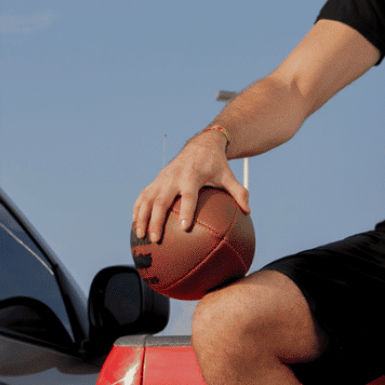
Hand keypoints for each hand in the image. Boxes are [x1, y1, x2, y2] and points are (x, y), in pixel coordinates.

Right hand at [132, 129, 249, 242]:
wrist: (200, 145)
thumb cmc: (217, 164)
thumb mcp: (229, 176)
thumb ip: (239, 193)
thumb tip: (249, 211)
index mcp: (193, 177)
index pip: (189, 196)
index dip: (187, 211)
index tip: (185, 227)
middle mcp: (174, 177)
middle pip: (162, 200)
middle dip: (156, 220)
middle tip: (156, 239)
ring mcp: (163, 178)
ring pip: (147, 198)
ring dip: (142, 217)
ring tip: (140, 235)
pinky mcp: (156, 179)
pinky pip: (143, 195)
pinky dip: (137, 209)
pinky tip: (135, 224)